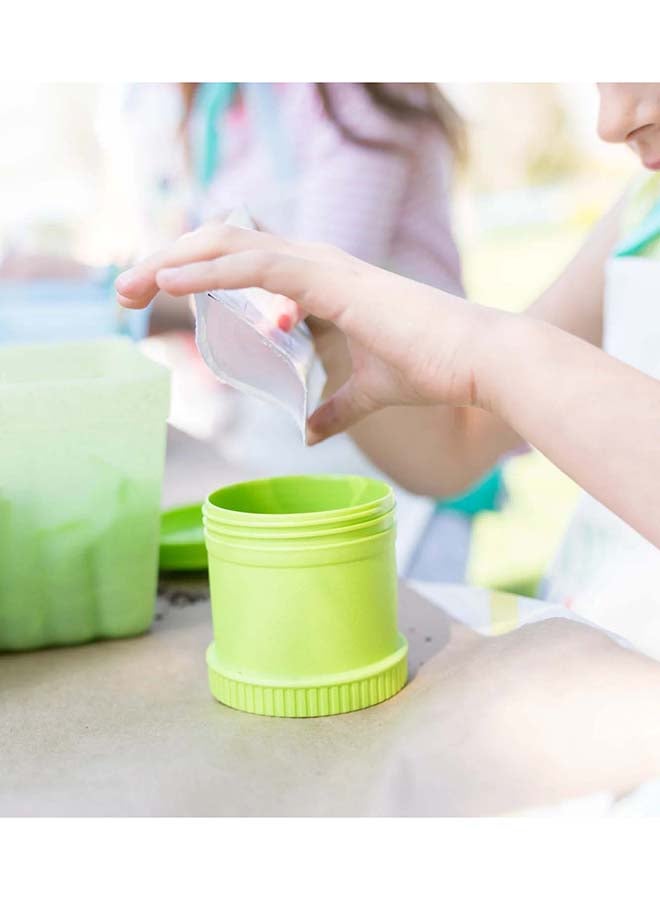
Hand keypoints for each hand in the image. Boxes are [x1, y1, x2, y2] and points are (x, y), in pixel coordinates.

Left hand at [116, 224, 497, 442]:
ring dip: (174, 261)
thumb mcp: (367, 393)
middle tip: (123, 289)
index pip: (243, 260)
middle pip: (225, 244)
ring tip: (128, 284)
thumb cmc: (430, 369)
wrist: (476, 363)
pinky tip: (171, 280)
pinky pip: (258, 264)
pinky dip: (211, 269)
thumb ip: (336, 407)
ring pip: (231, 245)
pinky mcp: (333, 281)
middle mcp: (316, 263)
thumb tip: (312, 431)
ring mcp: (324, 267)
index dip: (196, 269)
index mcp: (320, 282)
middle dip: (169, 261)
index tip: (154, 292)